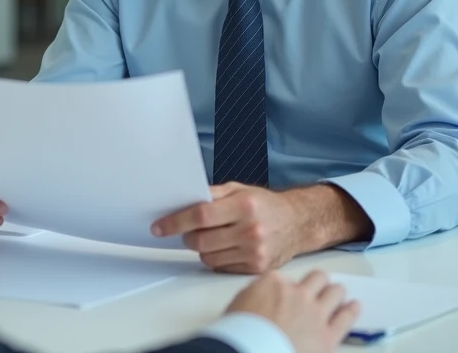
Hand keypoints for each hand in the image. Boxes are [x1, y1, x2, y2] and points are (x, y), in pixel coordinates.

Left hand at [152, 182, 303, 272]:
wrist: (297, 223)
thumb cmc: (265, 205)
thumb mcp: (240, 190)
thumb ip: (212, 194)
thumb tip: (182, 201)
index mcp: (244, 206)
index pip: (200, 215)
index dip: (175, 222)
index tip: (159, 227)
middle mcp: (250, 230)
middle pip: (201, 240)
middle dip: (188, 236)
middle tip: (189, 230)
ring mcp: (254, 252)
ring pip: (208, 257)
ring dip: (202, 248)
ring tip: (213, 237)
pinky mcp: (256, 268)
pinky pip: (221, 267)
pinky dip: (217, 258)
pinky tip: (227, 247)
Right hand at [226, 270, 359, 352]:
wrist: (253, 351)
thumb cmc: (240, 334)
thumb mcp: (236, 306)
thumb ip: (253, 296)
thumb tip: (258, 297)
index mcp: (273, 283)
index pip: (284, 278)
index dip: (285, 286)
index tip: (286, 291)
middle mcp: (297, 293)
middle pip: (315, 278)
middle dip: (318, 281)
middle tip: (319, 285)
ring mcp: (315, 313)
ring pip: (334, 292)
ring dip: (336, 292)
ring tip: (338, 293)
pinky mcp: (328, 335)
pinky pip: (346, 317)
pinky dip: (351, 310)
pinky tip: (355, 306)